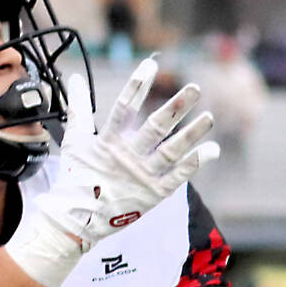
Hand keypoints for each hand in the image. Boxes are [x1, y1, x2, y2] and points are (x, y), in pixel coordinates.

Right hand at [5, 58, 217, 286]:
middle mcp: (128, 157)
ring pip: (172, 151)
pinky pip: (178, 177)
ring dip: (192, 133)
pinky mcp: (153, 194)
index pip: (123, 108)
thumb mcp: (75, 140)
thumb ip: (78, 108)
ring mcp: (142, 176)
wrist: (77, 220)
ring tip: (209, 117)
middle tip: (194, 88)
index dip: (136, 86)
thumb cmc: (76, 178)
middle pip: (155, 128)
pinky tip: (212, 149)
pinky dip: (195, 163)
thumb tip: (74, 78)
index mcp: (108, 142)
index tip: (150, 65)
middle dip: (176, 107)